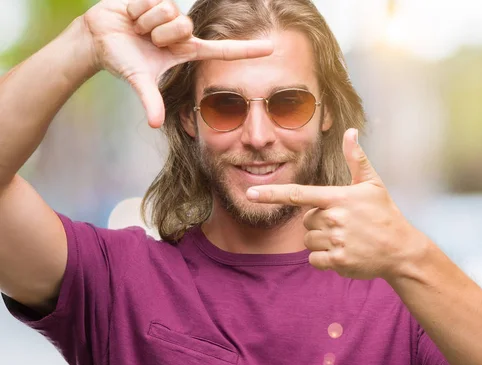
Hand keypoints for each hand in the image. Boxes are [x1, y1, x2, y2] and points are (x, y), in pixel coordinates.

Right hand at [82, 0, 272, 127]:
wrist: (98, 38)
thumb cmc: (122, 59)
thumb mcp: (139, 80)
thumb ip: (150, 101)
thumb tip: (154, 124)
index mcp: (187, 50)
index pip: (223, 50)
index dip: (247, 50)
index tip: (271, 49)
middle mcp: (184, 32)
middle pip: (185, 27)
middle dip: (161, 34)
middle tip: (147, 40)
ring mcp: (172, 14)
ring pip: (169, 13)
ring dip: (148, 22)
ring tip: (139, 28)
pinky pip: (154, 1)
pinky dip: (138, 11)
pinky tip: (133, 16)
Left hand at [246, 129, 421, 279]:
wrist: (401, 249)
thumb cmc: (384, 214)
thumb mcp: (373, 184)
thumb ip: (356, 159)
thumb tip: (350, 132)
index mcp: (338, 198)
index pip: (298, 195)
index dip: (271, 193)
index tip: (251, 193)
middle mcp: (334, 218)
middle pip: (305, 221)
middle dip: (319, 222)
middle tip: (343, 224)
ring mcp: (335, 241)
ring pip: (308, 241)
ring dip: (321, 241)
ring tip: (345, 238)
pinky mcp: (337, 261)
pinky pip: (314, 259)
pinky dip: (324, 259)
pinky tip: (343, 253)